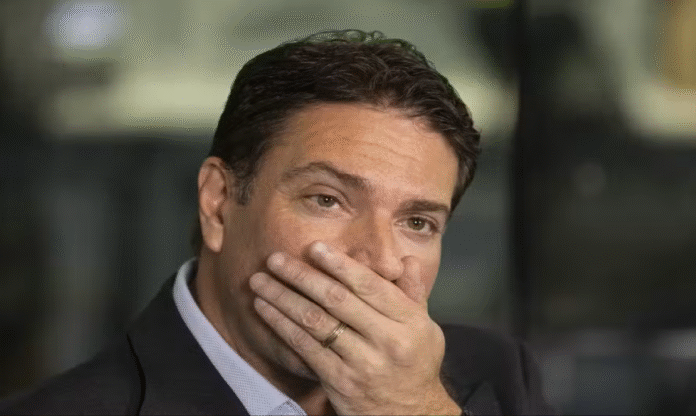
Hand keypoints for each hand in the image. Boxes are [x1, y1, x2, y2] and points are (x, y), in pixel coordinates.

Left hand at [248, 241, 460, 414]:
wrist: (410, 415)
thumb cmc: (414, 365)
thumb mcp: (425, 328)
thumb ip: (413, 293)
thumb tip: (404, 259)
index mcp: (409, 321)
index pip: (369, 285)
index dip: (339, 264)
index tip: (314, 247)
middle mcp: (387, 340)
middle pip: (336, 300)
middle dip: (301, 275)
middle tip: (275, 259)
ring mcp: (362, 363)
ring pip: (315, 322)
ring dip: (282, 298)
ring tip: (260, 281)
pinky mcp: (340, 381)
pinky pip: (305, 348)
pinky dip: (281, 325)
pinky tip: (265, 309)